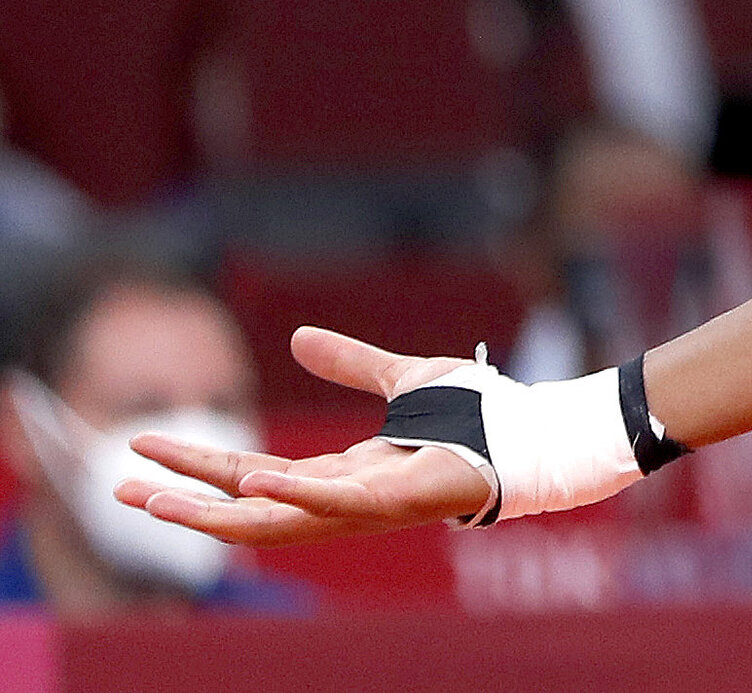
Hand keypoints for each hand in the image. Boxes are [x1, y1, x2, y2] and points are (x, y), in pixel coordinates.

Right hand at [116, 327, 493, 544]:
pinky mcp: (395, 499)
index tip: (142, 451)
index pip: (247, 474)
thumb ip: (351, 363)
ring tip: (154, 499)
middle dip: (180, 499)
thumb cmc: (475, 414)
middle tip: (117, 489)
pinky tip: (251, 481)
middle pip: (243, 503)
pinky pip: (333, 502)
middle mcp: (342, 498)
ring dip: (211, 509)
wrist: (528, 431)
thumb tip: (300, 339)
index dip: (195, 465)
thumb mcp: (401, 376)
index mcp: (336, 473)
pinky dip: (291, 493)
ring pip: (272, 517)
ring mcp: (366, 505)